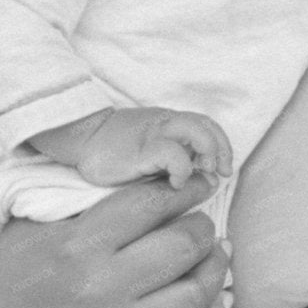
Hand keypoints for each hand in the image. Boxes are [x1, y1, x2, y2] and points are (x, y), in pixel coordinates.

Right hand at [0, 174, 230, 307]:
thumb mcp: (36, 221)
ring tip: (213, 254)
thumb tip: (150, 169)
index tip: (198, 182)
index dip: (185, 188)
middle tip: (201, 221)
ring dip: (214, 267)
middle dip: (202, 226)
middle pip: (183, 245)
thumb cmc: (12, 270)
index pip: (152, 203)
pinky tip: (211, 299)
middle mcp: (101, 287)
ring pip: (195, 292)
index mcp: (79, 243)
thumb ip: (86, 197)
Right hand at [40, 106, 234, 188]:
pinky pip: (171, 152)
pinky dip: (182, 168)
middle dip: (221, 149)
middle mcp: (165, 125)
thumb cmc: (116, 153)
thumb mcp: (151, 153)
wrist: (82, 139)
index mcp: (169, 124)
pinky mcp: (141, 149)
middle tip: (220, 173)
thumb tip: (207, 182)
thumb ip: (175, 160)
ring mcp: (154, 134)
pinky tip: (177, 183)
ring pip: (195, 129)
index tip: (225, 170)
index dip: (222, 144)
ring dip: (208, 152)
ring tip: (203, 173)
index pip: (207, 124)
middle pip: (206, 124)